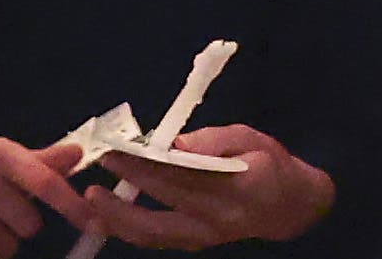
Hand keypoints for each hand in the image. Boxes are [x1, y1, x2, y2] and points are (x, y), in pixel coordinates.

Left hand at [86, 125, 333, 249]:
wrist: (290, 207)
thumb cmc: (270, 164)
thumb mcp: (251, 138)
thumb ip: (214, 140)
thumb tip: (174, 143)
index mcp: (238, 190)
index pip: (186, 176)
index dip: (149, 163)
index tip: (122, 146)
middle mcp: (218, 220)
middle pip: (165, 206)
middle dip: (129, 183)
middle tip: (102, 160)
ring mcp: (204, 237)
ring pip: (154, 234)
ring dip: (119, 217)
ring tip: (92, 197)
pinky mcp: (194, 243)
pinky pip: (156, 239)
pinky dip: (128, 228)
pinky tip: (106, 213)